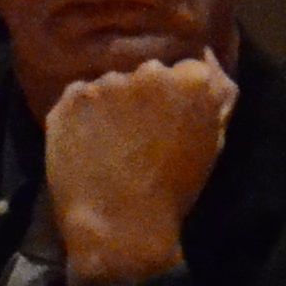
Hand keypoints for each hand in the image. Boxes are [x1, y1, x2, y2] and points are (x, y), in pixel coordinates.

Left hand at [43, 53, 234, 283]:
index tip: (168, 115)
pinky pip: (78, 97)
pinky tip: (87, 141)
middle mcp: (148, 71)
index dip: (175, 93)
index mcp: (192, 80)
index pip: (186, 67)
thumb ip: (215, 98)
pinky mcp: (70, 98)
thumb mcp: (211, 142)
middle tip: (138, 130)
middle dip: (143, 93)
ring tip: (110, 140)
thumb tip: (210, 62)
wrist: (119, 223)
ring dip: (110, 103)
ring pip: (110, 84)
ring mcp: (106, 83)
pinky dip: (82, 114)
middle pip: (146, 71)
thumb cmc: (174, 188)